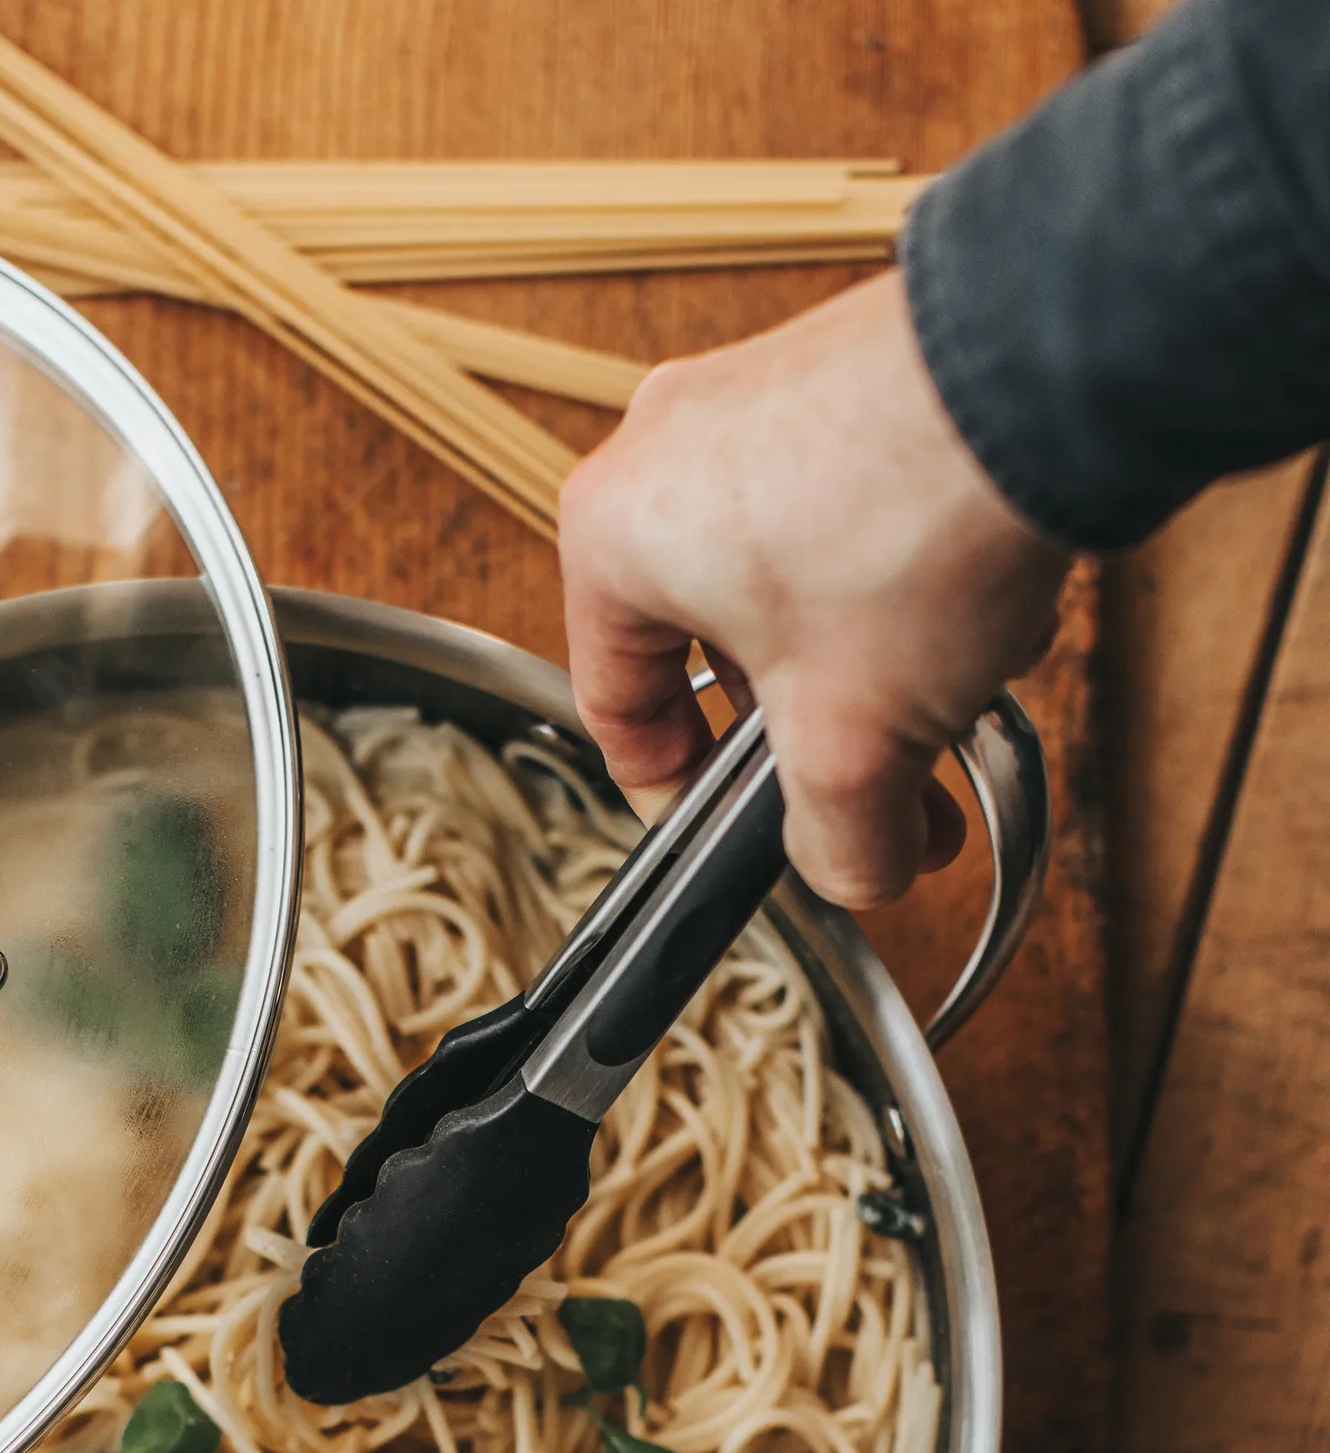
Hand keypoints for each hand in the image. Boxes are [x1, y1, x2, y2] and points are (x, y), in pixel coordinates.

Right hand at [558, 269, 1069, 907]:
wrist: (1047, 371)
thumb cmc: (909, 530)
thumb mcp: (853, 747)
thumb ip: (835, 843)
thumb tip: (852, 874)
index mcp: (613, 535)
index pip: (617, 708)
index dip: (679, 799)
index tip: (737, 838)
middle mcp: (667, 449)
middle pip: (724, 655)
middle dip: (820, 739)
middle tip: (883, 795)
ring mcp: (758, 399)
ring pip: (803, 591)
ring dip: (880, 669)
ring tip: (959, 704)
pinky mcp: (848, 376)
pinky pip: (857, 517)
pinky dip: (911, 582)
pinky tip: (986, 615)